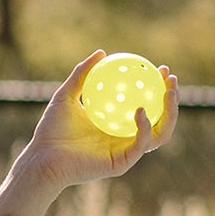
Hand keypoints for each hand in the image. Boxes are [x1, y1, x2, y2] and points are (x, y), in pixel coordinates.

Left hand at [17, 50, 178, 192]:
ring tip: (168, 93)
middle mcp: (124, 137)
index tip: (160, 68)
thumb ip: (82, 75)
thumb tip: (101, 52)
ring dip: (170, 113)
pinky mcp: (122, 163)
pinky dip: (145, 128)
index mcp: (116, 123)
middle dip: (172, 99)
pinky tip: (141, 110)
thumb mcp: (65, 95)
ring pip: (160, 134)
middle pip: (160, 119)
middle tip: (170, 79)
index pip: (144, 103)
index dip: (157, 86)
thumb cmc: (51, 130)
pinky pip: (141, 144)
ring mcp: (126, 151)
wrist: (42, 158)